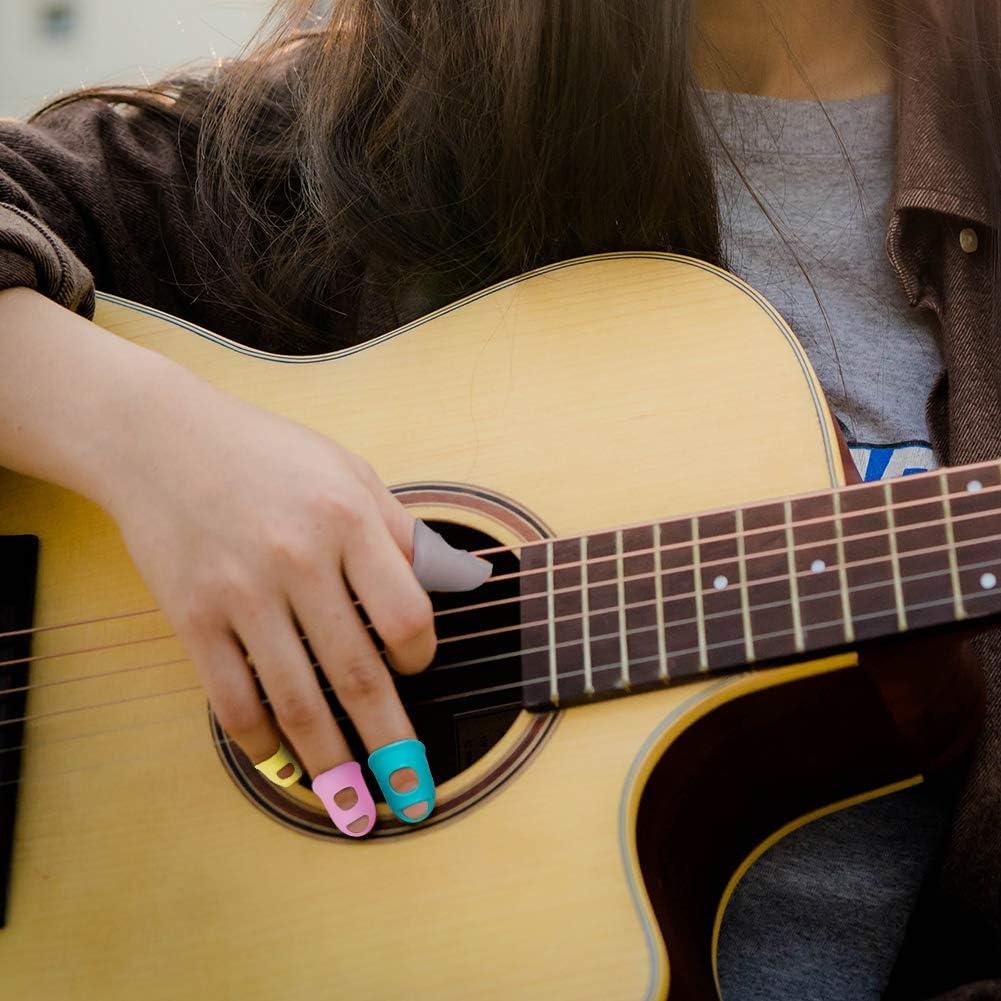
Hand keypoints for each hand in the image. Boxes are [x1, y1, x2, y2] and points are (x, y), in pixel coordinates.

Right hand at [103, 370, 488, 833]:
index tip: (418, 668)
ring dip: (329, 761)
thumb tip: (446, 585)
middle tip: (413, 790)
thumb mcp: (348, 471)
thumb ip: (396, 531)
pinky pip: (232, 697)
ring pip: (296, 699)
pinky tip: (282, 761)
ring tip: (352, 802)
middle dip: (390, 741)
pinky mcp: (192, 617)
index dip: (421, 655)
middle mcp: (297, 561)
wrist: (163, 441)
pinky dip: (260, 740)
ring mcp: (240, 594)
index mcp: (346, 521)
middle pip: (356, 672)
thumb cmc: (267, 455)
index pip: (405, 612)